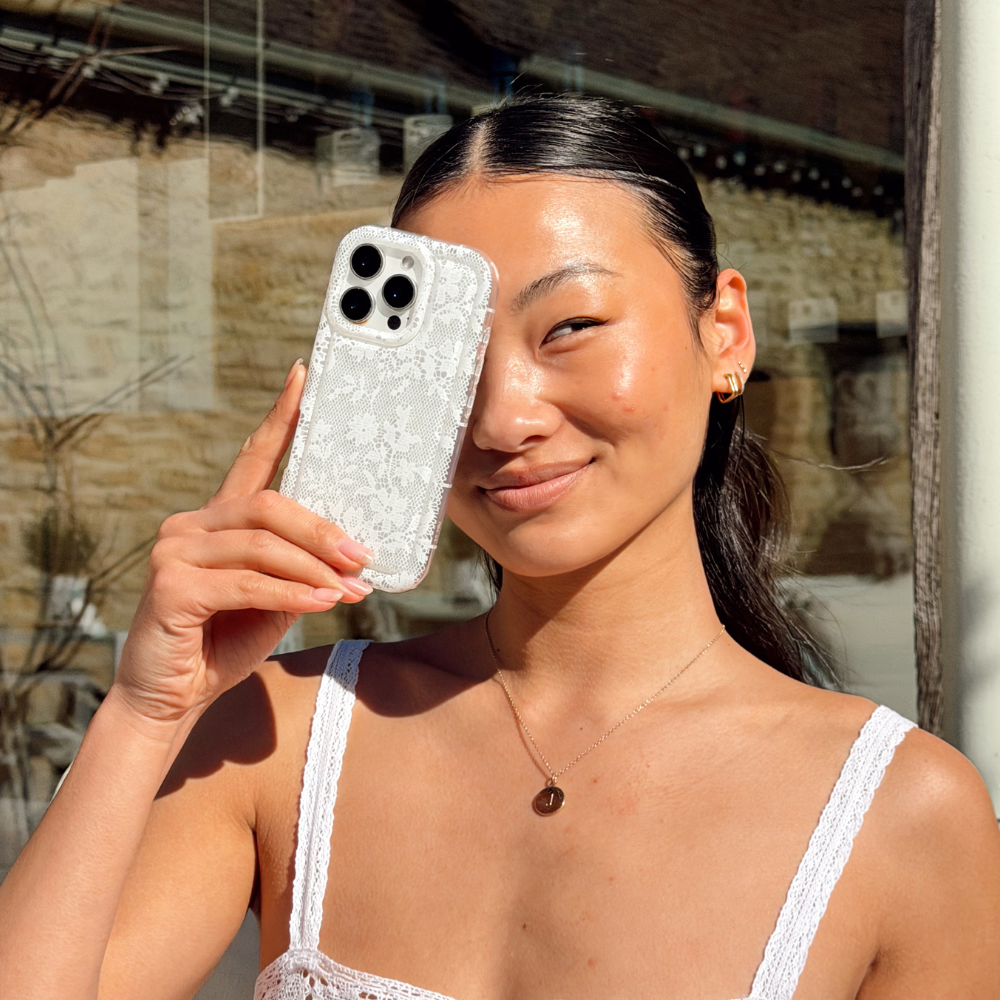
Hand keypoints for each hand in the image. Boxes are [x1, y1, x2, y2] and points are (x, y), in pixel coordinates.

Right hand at [114, 360, 371, 728]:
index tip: (305, 376)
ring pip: (263, 544)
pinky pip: (248, 582)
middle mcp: (192, 523)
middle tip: (363, 554)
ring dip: (315, 568)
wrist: (170, 698)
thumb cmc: (223, 642)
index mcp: (218, 519)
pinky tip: (322, 603)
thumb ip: (299, 569)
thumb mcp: (272, 599)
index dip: (281, 416)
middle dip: (323, 530)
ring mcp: (175, 549)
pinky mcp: (170, 584)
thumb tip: (354, 554)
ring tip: (351, 588)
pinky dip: (291, 594)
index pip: (254, 457)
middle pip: (270, 505)